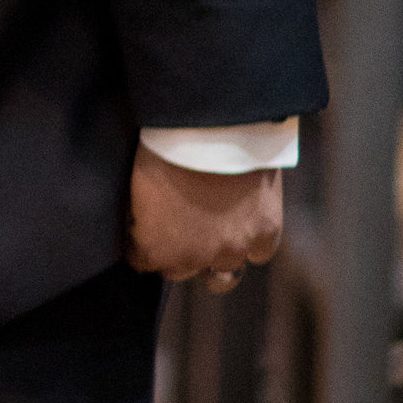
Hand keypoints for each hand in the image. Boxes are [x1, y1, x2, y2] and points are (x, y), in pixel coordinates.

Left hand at [126, 150, 282, 292]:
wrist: (212, 126)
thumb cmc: (165, 148)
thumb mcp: (138, 188)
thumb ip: (141, 218)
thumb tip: (143, 224)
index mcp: (154, 250)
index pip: (143, 263)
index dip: (145, 243)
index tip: (148, 228)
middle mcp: (192, 259)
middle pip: (181, 271)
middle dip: (178, 253)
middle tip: (183, 226)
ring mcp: (231, 250)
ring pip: (222, 275)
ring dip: (216, 259)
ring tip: (215, 238)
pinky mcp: (264, 233)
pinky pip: (259, 253)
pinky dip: (253, 243)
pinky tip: (246, 225)